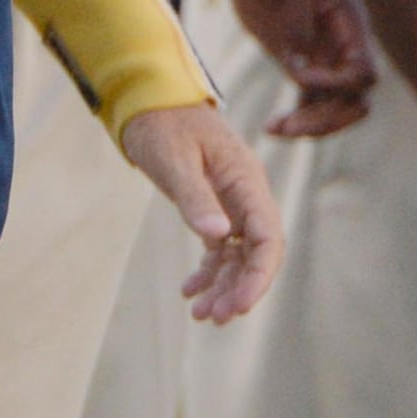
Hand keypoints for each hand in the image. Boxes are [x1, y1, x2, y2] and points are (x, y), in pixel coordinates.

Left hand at [120, 103, 282, 323]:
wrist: (149, 99)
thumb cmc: (161, 124)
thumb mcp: (173, 159)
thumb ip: (195, 196)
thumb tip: (219, 237)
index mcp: (246, 180)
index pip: (267, 237)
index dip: (258, 276)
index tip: (238, 306)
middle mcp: (246, 194)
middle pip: (257, 252)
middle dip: (240, 288)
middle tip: (213, 317)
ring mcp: (231, 202)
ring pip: (238, 255)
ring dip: (223, 285)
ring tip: (199, 314)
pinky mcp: (214, 207)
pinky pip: (220, 247)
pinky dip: (208, 271)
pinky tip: (189, 291)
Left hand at [218, 0, 373, 136]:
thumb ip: (293, 20)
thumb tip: (301, 66)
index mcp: (348, 21)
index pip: (362, 71)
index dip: (338, 84)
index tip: (299, 74)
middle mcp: (341, 43)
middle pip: (354, 98)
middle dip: (329, 118)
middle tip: (291, 125)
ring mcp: (322, 54)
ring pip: (332, 106)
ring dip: (311, 125)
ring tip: (276, 129)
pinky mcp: (299, 61)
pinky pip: (309, 100)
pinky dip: (296, 118)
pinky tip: (270, 127)